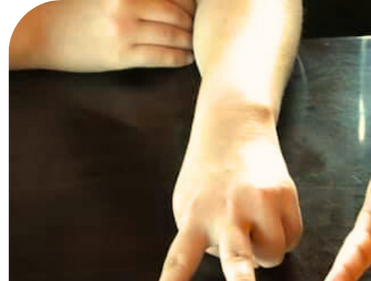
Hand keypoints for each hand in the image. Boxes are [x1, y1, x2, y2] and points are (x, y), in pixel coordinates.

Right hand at [29, 0, 194, 71]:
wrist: (42, 29)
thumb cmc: (74, 9)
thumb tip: (166, 4)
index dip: (190, 1)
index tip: (198, 8)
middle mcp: (127, 4)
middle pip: (178, 12)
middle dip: (194, 21)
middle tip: (202, 28)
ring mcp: (125, 31)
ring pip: (174, 35)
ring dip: (190, 41)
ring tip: (197, 44)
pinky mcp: (122, 56)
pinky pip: (162, 57)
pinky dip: (180, 57)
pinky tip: (187, 58)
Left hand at [149, 106, 302, 280]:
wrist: (235, 126)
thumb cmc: (208, 178)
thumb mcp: (188, 206)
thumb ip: (203, 240)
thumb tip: (243, 269)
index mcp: (193, 218)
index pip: (178, 260)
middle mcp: (225, 212)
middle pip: (237, 259)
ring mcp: (258, 203)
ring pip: (273, 256)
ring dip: (267, 250)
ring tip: (255, 225)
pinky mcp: (285, 195)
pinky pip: (293, 238)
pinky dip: (284, 234)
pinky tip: (271, 214)